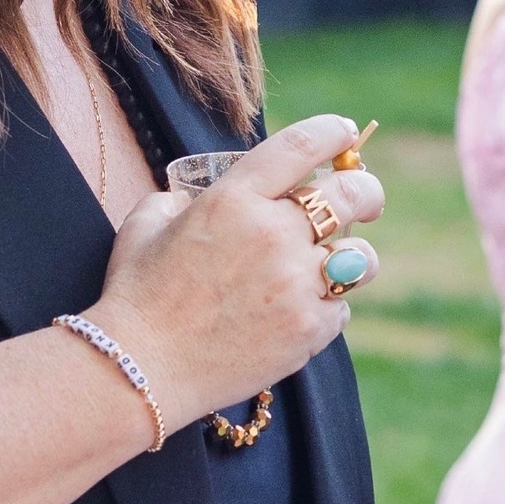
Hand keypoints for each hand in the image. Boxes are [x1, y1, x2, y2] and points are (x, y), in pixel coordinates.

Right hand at [90, 114, 385, 425]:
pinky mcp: (306, 329)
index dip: (334, 132)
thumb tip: (196, 195)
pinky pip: (341, 309)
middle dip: (367, 192)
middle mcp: (273, 233)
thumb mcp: (146, 225)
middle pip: (352, 194)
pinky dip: (326, 309)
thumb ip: (179, 199)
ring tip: (335, 265)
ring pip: (361, 257)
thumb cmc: (136, 297)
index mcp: (234, 197)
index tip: (345, 133)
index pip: (304, 144)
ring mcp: (295, 283)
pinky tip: (298, 314)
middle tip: (365, 201)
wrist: (137, 371)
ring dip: (353, 257)